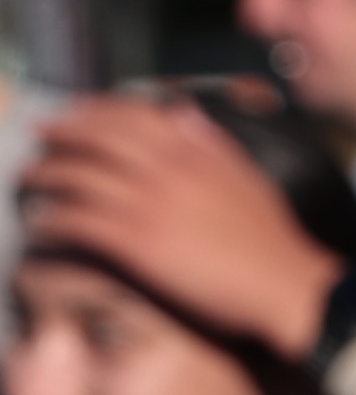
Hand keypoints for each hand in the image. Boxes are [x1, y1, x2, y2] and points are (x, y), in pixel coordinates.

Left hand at [17, 91, 338, 358]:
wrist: (285, 285)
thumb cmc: (273, 240)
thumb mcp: (247, 177)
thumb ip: (211, 143)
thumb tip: (183, 114)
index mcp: (193, 150)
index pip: (131, 113)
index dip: (95, 109)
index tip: (76, 111)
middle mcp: (166, 169)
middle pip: (96, 137)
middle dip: (61, 132)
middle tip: (40, 136)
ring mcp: (148, 204)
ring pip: (79, 176)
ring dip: (46, 174)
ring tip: (30, 179)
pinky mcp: (136, 242)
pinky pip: (79, 221)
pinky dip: (54, 219)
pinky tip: (41, 223)